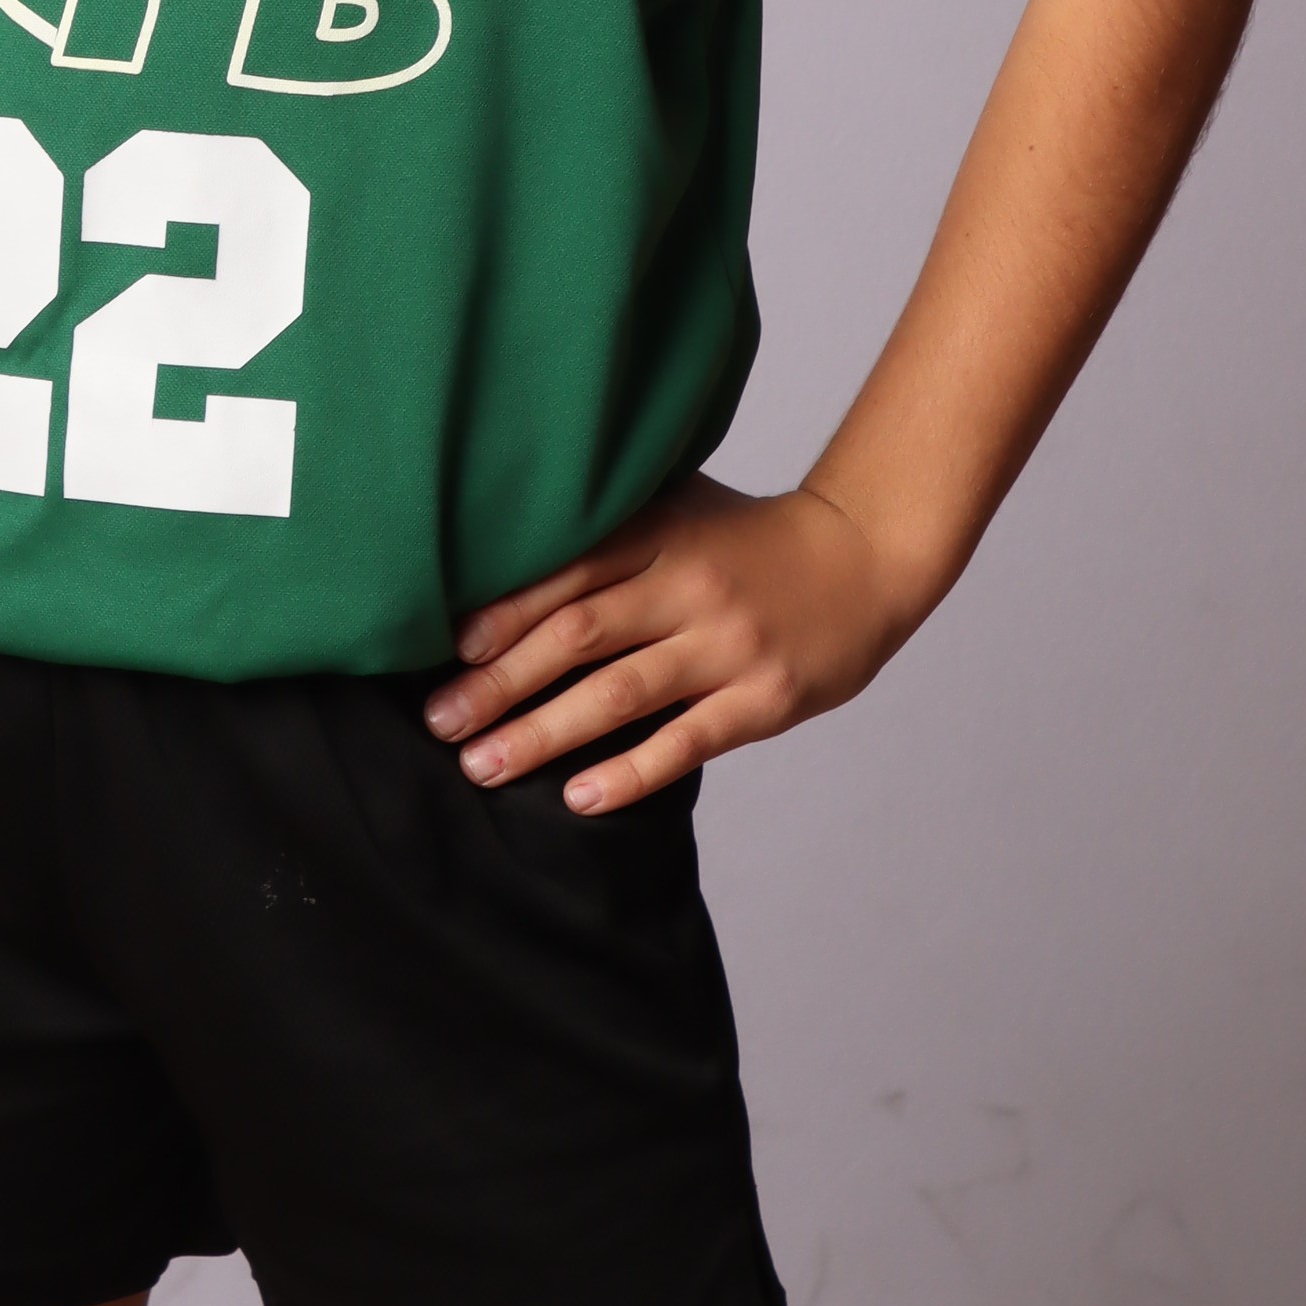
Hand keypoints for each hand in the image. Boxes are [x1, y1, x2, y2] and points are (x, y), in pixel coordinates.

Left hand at [421, 475, 929, 812]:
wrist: (864, 558)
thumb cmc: (749, 539)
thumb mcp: (680, 509)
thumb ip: (610, 528)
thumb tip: (502, 558)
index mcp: (660, 534)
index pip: (566, 575)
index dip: (503, 614)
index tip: (447, 652)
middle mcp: (688, 586)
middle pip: (577, 637)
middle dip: (500, 684)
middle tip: (440, 721)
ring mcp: (727, 645)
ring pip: (620, 694)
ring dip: (543, 734)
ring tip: (483, 766)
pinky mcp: (763, 698)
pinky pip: (687, 741)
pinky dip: (630, 772)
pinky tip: (578, 796)